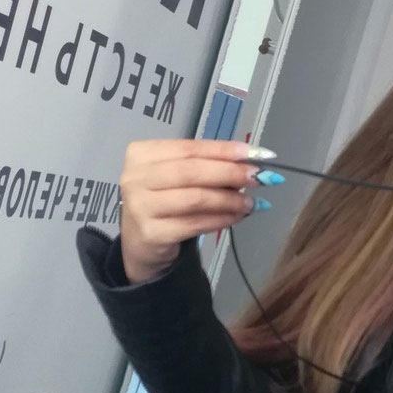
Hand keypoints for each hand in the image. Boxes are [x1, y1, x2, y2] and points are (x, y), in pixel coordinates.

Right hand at [117, 138, 273, 283]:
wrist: (141, 244)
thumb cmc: (163, 202)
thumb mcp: (178, 178)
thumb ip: (205, 167)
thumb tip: (248, 164)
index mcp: (141, 154)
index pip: (189, 148)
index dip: (224, 150)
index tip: (253, 153)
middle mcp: (135, 177)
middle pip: (192, 171)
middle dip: (230, 173)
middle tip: (257, 177)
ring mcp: (140, 206)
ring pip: (196, 198)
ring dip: (229, 200)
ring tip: (251, 202)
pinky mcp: (152, 233)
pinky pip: (195, 223)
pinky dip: (221, 219)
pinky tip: (237, 217)